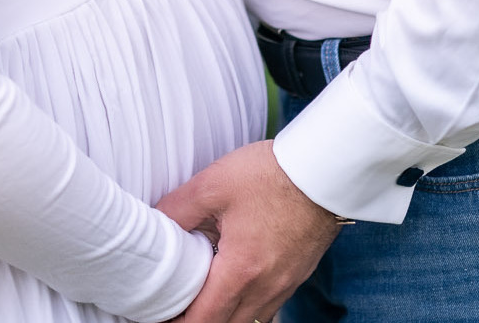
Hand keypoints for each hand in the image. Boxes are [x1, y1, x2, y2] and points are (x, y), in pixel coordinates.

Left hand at [156, 140, 341, 322]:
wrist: (323, 170)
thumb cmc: (272, 174)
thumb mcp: (215, 183)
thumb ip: (179, 208)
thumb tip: (155, 222)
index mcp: (241, 270)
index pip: (202, 321)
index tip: (160, 313)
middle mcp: (265, 287)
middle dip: (199, 322)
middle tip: (177, 307)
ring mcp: (285, 284)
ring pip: (249, 321)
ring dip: (225, 316)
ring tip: (205, 297)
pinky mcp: (297, 274)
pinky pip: (268, 306)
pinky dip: (248, 305)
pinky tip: (237, 283)